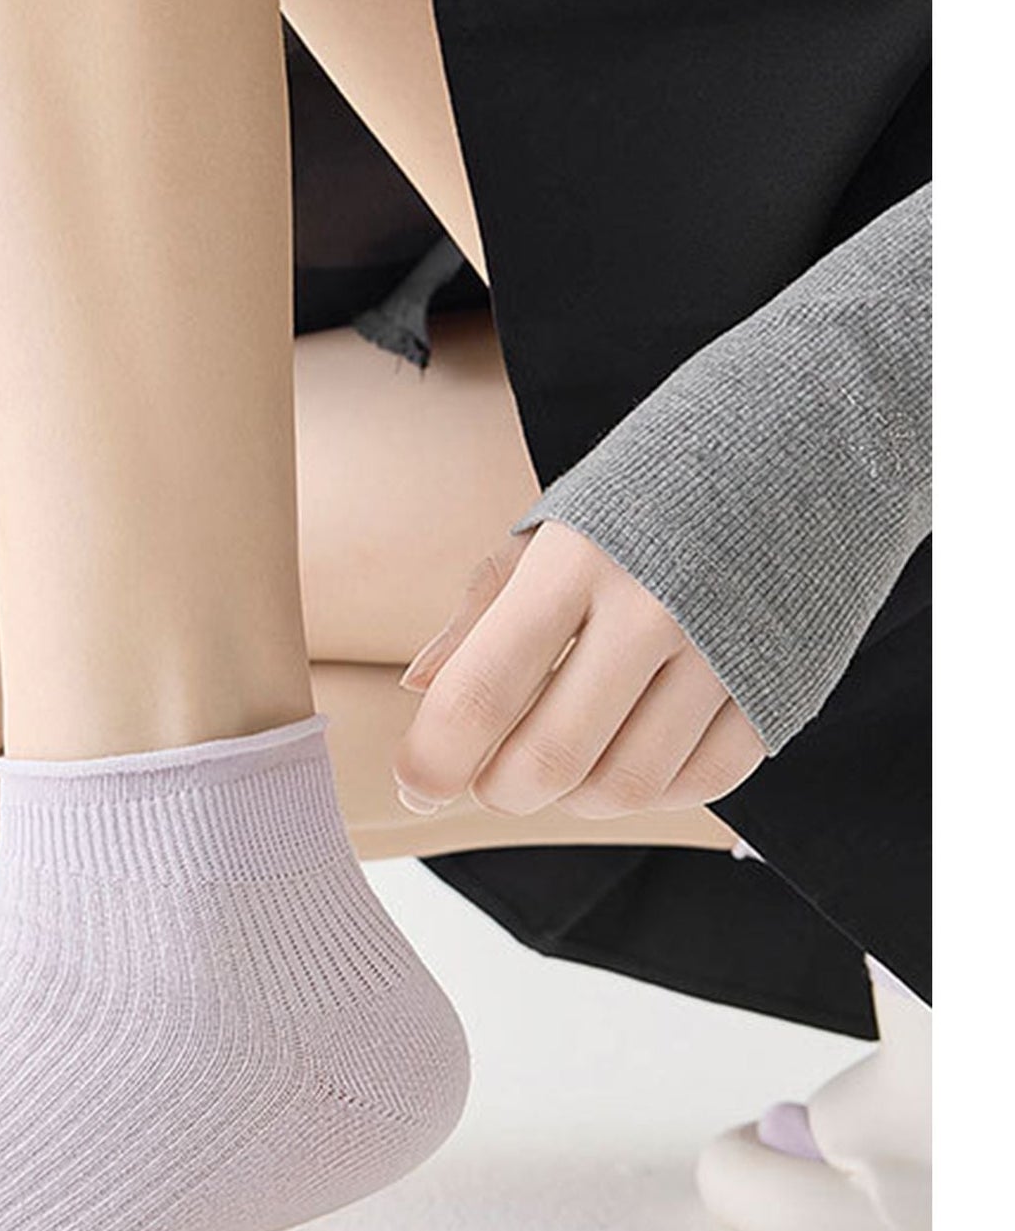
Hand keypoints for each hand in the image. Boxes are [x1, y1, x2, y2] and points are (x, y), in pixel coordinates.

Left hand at [392, 521, 766, 818]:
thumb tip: (417, 688)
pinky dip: (652, 790)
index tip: (416, 785)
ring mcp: (725, 652)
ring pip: (623, 788)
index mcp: (575, 561)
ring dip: (571, 798)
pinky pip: (703, 782)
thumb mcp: (556, 525)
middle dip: (496, 789)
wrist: (815, 432)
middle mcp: (652, 609)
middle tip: (486, 775)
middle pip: (547, 760)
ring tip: (559, 757)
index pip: (479, 695)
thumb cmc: (654, 488)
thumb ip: (482, 609)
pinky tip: (629, 754)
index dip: (432, 762)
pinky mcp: (783, 684)